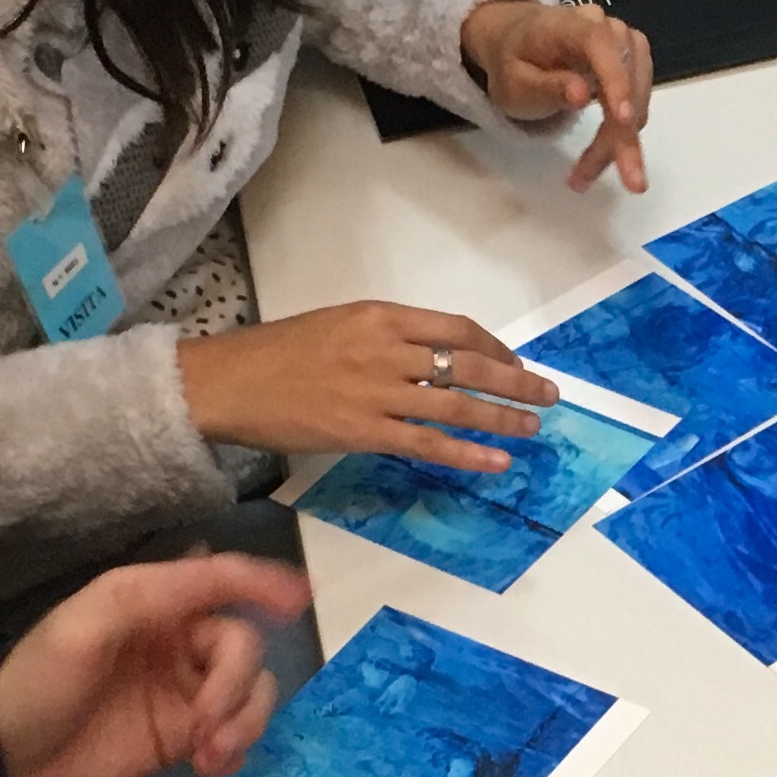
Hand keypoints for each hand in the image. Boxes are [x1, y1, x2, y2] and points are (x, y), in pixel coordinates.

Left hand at [0, 552, 312, 776]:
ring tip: (207, 755)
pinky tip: (208, 766)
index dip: (263, 583)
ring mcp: (185, 689)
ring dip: (242, 721)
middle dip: (235, 684)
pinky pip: (237, 730)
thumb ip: (154, 595)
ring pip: (251, 690)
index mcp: (152, 600)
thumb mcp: (85, 626)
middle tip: (204, 723)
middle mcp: (177, 639)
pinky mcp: (186, 735)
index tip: (301, 601)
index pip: (220, 580)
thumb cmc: (38, 682)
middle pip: (243, 646)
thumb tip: (223, 570)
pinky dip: (237, 746)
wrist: (6, 761)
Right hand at [175, 302, 555, 472]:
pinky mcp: (364, 432)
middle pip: (468, 364)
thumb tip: (428, 360)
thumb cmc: (276, 353)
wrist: (228, 383)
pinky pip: (428, 443)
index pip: (455, 328)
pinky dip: (468, 452)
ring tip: (533, 427)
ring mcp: (377, 392)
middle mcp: (385, 349)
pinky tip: (497, 460)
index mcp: (380, 316)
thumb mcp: (337, 324)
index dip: (494, 348)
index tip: (513, 362)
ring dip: (503, 416)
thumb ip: (385, 337)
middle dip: (515, 380)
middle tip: (547, 394)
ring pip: (456, 404)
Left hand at [461, 0, 654, 192]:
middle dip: (622, 133)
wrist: (517, 42)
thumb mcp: (514, 82)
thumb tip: (582, 95)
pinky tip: (604, 155)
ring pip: (639, 95)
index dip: (616, 80)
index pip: (601, 44)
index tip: (624, 120)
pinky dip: (624, 133)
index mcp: (570, 24)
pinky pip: (638, 100)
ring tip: (589, 174)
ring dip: (623, 140)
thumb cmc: (513, 63)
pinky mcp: (633, 63)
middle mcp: (607, 28)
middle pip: (626, 78)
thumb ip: (546, 86)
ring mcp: (625, 44)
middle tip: (618, 178)